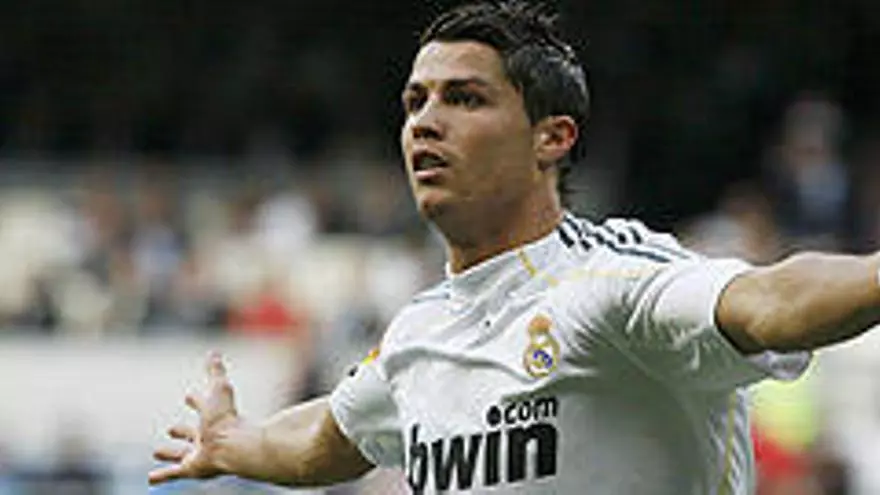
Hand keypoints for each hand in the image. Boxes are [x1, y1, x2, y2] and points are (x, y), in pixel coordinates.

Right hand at [149, 351, 242, 484]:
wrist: (234, 445)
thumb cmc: (228, 416)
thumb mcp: (219, 388)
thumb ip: (216, 370)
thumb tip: (214, 351)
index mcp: (213, 416)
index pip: (203, 405)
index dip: (196, 400)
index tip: (188, 396)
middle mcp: (207, 436)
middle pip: (193, 433)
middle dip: (182, 430)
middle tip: (171, 428)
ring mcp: (199, 453)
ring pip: (182, 454)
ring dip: (170, 453)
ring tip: (157, 451)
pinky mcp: (192, 468)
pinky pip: (174, 473)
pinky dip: (162, 475)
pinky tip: (151, 479)